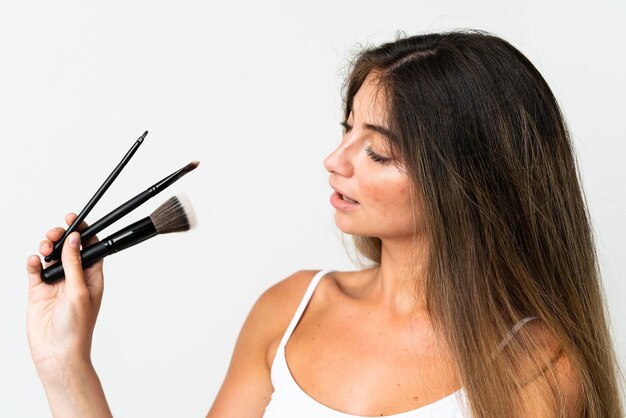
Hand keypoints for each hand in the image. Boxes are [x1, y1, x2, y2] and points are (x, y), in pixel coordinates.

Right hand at [26, 212, 104, 377]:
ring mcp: (56, 283)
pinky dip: (33, 262)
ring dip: (46, 246)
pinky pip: (35, 270)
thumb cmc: (76, 328)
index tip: (75, 219)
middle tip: (54, 233)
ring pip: (50, 255)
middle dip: (61, 236)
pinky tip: (34, 261)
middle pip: (68, 247)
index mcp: (92, 276)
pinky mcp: (38, 291)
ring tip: (45, 249)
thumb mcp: (79, 291)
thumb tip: (76, 239)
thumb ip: (75, 264)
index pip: (90, 247)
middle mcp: (75, 277)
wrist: (57, 353)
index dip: (84, 231)